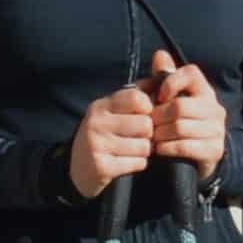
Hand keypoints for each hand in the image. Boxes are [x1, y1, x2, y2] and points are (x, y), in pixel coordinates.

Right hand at [67, 82, 159, 197]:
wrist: (80, 168)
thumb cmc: (105, 134)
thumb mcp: (114, 110)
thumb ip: (137, 94)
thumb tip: (163, 75)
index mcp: (100, 106)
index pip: (137, 98)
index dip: (148, 108)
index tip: (144, 115)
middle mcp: (96, 123)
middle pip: (145, 124)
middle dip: (148, 134)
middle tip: (137, 137)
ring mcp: (97, 145)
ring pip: (144, 146)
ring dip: (143, 151)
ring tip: (130, 150)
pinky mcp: (102, 167)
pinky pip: (139, 163)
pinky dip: (138, 164)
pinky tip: (125, 162)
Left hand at [145, 54, 227, 171]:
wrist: (203, 154)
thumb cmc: (182, 121)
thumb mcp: (173, 99)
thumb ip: (164, 78)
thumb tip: (159, 54)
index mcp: (205, 91)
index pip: (191, 73)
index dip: (171, 82)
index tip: (158, 97)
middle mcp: (215, 108)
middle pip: (179, 106)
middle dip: (158, 116)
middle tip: (148, 123)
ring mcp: (217, 129)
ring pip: (179, 128)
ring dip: (160, 134)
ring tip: (152, 137)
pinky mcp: (214, 149)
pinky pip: (184, 146)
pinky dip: (166, 148)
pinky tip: (160, 149)